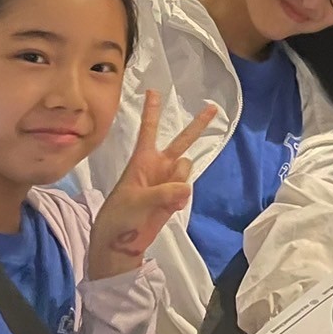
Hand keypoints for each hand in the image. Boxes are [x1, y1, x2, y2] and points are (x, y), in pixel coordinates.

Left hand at [87, 90, 217, 279]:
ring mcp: (168, 181)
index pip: (148, 130)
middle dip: (198, 125)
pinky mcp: (175, 197)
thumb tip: (186, 187)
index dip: (151, 110)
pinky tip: (169, 209)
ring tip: (162, 199)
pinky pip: (187, 189)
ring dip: (179, 182)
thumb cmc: (119, 216)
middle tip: (214, 107)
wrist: (120, 243)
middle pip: (182, 140)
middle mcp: (158, 166)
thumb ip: (163, 192)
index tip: (153, 90)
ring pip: (186, 169)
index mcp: (142, 160)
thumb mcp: (136, 201)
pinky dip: (181, 199)